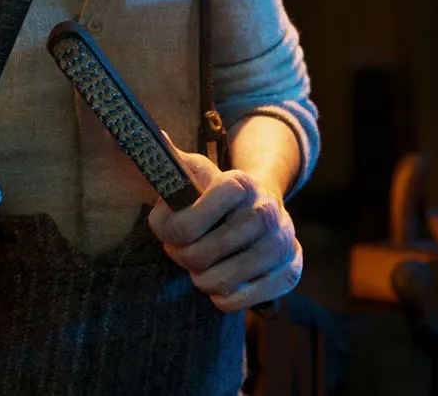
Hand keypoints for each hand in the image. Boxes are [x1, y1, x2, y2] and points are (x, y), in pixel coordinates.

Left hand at [149, 135, 302, 311]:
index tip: (165, 227)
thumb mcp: (197, 171)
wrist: (267, 204)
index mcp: (238, 183)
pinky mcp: (290, 271)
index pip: (184, 226)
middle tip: (182, 249)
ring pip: (218, 282)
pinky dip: (222, 298)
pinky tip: (222, 281)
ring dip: (200, 278)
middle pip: (199, 256)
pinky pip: (239, 301)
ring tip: (201, 265)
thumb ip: (170, 160)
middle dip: (181, 256)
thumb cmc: (219, 193)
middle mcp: (265, 212)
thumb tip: (147, 137)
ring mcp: (281, 244)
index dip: (165, 231)